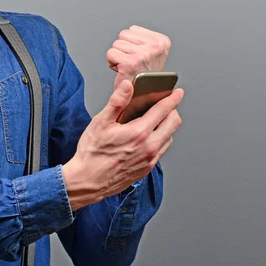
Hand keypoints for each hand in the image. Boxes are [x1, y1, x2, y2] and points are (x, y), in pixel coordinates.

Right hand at [62, 80, 182, 211]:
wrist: (88, 180)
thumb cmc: (92, 152)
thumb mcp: (100, 122)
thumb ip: (117, 102)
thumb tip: (127, 85)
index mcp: (139, 132)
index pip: (163, 110)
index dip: (173, 98)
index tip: (177, 92)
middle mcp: (149, 147)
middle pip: (173, 123)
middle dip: (173, 110)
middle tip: (165, 104)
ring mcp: (150, 159)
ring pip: (170, 137)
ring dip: (167, 126)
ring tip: (156, 120)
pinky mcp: (147, 168)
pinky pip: (161, 150)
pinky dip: (161, 139)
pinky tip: (148, 137)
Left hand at [107, 25, 171, 88]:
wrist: (140, 97)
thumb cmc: (143, 76)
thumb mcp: (152, 52)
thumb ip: (144, 39)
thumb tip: (131, 31)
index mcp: (163, 41)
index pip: (133, 29)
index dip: (131, 44)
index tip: (139, 57)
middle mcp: (156, 47)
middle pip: (123, 35)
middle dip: (123, 49)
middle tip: (132, 63)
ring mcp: (144, 55)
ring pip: (116, 44)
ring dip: (118, 56)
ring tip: (128, 66)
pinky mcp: (130, 63)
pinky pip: (110, 54)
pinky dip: (112, 63)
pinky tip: (122, 70)